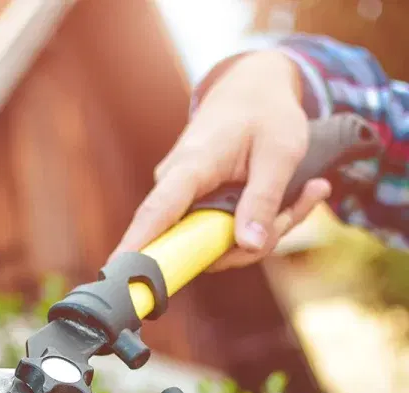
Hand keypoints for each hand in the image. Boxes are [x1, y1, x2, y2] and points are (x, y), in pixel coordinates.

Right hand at [114, 49, 331, 269]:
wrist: (252, 89)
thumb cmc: (267, 114)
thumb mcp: (281, 151)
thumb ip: (264, 199)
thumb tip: (249, 246)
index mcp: (191, 166)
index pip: (157, 212)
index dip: (137, 246)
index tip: (117, 272)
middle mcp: (176, 187)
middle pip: (200, 243)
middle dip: (256, 241)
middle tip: (305, 202)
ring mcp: (183, 200)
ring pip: (218, 243)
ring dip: (267, 231)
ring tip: (307, 192)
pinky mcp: (195, 208)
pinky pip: (224, 234)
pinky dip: (262, 225)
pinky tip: (297, 196)